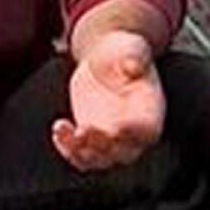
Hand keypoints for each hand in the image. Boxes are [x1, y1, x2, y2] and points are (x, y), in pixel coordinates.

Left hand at [51, 30, 165, 171]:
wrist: (104, 58)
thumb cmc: (123, 52)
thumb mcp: (131, 49)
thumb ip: (134, 58)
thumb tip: (134, 65)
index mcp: (150, 112)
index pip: (146, 131)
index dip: (132, 133)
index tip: (118, 127)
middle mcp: (133, 131)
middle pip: (122, 153)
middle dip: (102, 147)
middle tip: (84, 130)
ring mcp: (111, 138)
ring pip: (98, 160)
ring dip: (80, 153)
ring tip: (64, 131)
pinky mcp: (91, 138)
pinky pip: (80, 155)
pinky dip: (67, 149)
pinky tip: (59, 129)